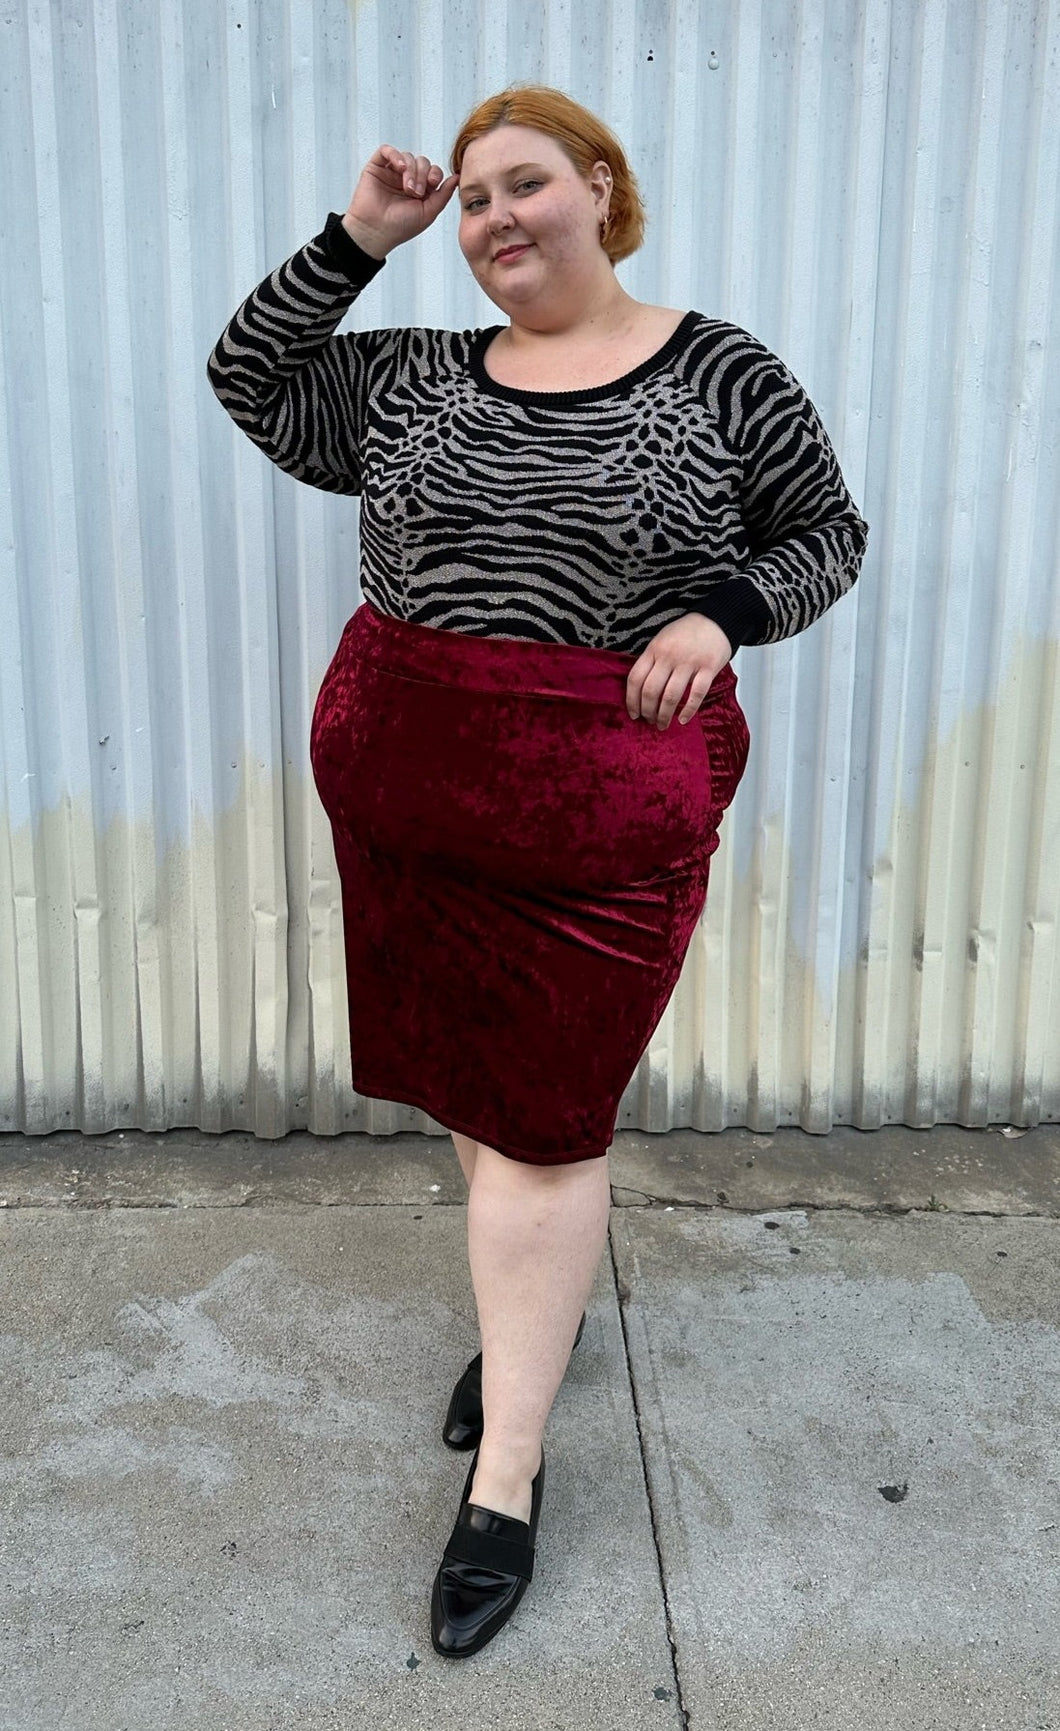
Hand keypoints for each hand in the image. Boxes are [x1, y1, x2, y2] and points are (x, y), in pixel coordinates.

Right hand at [342, 145, 459, 258]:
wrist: (376, 232)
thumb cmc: (400, 227)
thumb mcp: (429, 212)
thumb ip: (444, 195)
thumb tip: (457, 177)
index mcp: (420, 190)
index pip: (433, 171)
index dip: (435, 174)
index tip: (432, 185)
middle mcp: (406, 179)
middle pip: (422, 162)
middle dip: (423, 174)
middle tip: (416, 192)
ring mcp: (391, 173)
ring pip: (408, 157)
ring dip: (410, 170)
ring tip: (407, 188)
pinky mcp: (376, 167)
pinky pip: (387, 150)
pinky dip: (395, 155)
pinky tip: (399, 167)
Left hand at [626, 612, 732, 728]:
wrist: (716, 619)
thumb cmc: (686, 632)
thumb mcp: (661, 640)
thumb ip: (651, 661)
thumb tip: (640, 690)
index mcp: (654, 649)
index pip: (635, 678)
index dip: (631, 700)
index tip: (633, 713)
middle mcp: (669, 657)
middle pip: (651, 691)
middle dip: (647, 711)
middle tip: (649, 721)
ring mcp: (689, 662)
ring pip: (671, 696)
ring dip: (664, 715)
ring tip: (662, 724)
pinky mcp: (708, 668)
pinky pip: (696, 694)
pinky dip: (688, 710)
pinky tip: (683, 720)